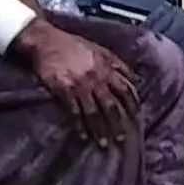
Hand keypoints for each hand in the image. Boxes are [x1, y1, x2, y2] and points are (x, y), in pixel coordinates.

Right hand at [14, 20, 138, 146]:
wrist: (47, 41)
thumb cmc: (74, 45)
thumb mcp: (100, 50)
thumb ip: (118, 64)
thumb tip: (136, 79)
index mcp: (106, 67)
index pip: (125, 89)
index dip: (132, 104)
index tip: (136, 116)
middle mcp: (96, 78)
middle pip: (111, 105)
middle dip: (117, 123)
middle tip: (122, 139)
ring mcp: (80, 85)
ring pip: (94, 111)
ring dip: (100, 129)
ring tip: (104, 144)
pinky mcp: (64, 90)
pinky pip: (74, 111)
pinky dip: (79, 125)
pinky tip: (83, 136)